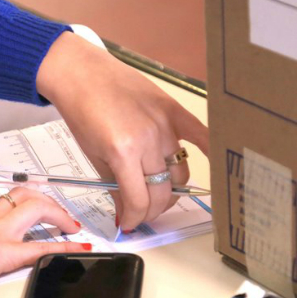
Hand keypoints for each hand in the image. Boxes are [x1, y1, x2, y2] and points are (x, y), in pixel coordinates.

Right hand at [0, 187, 90, 285]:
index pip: (3, 204)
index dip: (21, 202)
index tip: (29, 204)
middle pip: (24, 197)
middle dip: (46, 203)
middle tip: (59, 214)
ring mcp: (0, 233)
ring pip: (36, 208)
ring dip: (58, 215)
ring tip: (72, 226)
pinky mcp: (6, 253)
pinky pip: (42, 248)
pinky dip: (64, 247)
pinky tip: (79, 247)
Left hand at [37, 32, 208, 231]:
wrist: (81, 73)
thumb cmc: (81, 111)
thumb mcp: (92, 155)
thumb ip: (114, 187)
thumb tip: (126, 213)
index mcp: (123, 152)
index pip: (140, 201)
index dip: (135, 219)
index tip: (129, 224)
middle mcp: (149, 140)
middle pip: (162, 191)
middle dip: (151, 210)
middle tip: (141, 212)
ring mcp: (165, 124)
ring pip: (179, 172)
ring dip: (169, 189)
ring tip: (156, 192)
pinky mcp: (173, 110)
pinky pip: (202, 136)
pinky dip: (210, 153)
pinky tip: (215, 166)